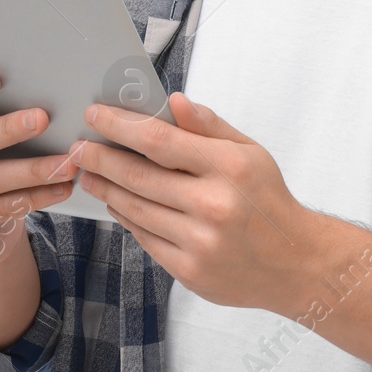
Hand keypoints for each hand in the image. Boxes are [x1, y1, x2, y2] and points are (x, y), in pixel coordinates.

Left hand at [72, 91, 314, 313]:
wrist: (295, 263)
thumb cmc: (269, 200)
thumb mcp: (251, 152)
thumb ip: (209, 126)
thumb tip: (173, 101)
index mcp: (229, 167)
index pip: (160, 139)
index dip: (121, 126)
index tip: (96, 116)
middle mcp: (212, 204)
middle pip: (138, 175)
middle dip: (100, 158)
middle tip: (77, 148)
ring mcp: (199, 241)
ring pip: (135, 209)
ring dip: (106, 189)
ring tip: (89, 174)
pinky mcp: (189, 270)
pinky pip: (144, 238)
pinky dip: (126, 218)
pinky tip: (117, 203)